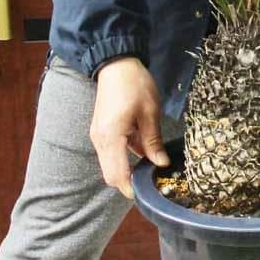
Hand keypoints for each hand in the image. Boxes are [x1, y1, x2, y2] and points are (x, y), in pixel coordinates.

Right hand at [90, 57, 168, 197]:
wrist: (116, 64)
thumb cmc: (134, 84)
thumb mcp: (150, 112)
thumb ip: (153, 141)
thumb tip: (161, 164)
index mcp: (111, 137)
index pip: (117, 175)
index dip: (131, 189)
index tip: (148, 195)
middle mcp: (100, 140)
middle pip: (111, 174)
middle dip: (129, 183)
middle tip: (152, 183)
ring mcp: (99, 135)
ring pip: (110, 164)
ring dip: (127, 169)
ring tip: (150, 167)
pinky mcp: (102, 130)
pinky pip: (111, 152)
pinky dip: (125, 156)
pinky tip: (143, 150)